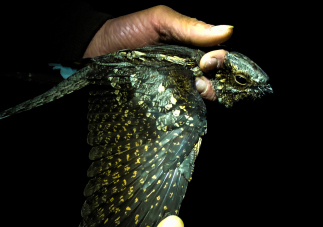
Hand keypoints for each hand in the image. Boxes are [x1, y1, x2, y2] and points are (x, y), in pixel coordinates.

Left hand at [83, 5, 233, 100]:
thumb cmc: (127, 31)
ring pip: (197, 96)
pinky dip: (184, 108)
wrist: (94, 51)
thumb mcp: (159, 21)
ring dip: (200, 95)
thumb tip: (228, 30)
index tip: (211, 60)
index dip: (219, 60)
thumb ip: (190, 26)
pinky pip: (178, 109)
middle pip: (211, 79)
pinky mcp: (160, 104)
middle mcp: (185, 69)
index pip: (216, 56)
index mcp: (189, 48)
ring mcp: (173, 88)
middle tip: (200, 79)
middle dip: (212, 80)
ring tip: (191, 90)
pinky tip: (181, 105)